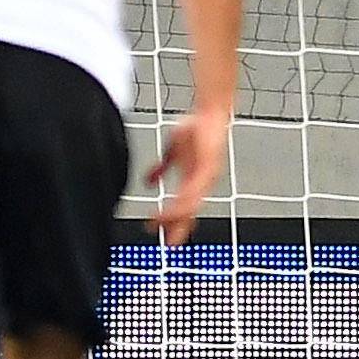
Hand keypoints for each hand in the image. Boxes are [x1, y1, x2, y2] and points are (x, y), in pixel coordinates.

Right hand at [148, 105, 228, 245]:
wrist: (209, 114)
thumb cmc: (195, 129)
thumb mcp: (171, 152)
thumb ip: (161, 169)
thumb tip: (148, 183)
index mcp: (192, 181)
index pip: (183, 207)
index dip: (175, 223)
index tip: (163, 235)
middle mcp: (201, 183)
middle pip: (190, 212)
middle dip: (179, 229)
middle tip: (169, 244)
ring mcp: (205, 178)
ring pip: (190, 205)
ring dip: (175, 217)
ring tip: (161, 223)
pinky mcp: (207, 170)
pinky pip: (193, 192)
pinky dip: (181, 202)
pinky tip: (172, 208)